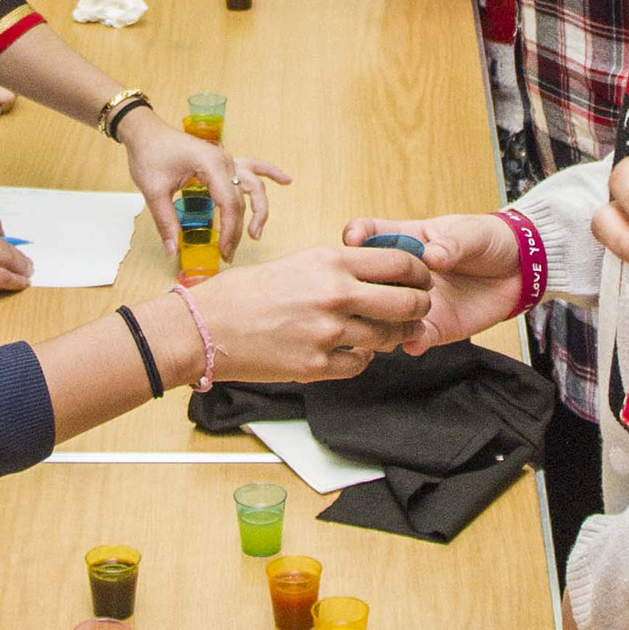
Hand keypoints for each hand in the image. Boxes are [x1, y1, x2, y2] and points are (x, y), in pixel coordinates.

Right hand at [0, 211, 32, 311]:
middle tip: (24, 261)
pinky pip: (6, 277)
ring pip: (10, 258)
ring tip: (27, 273)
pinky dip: (17, 281)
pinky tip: (22, 284)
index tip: (6, 241)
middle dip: (16, 253)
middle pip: (4, 243)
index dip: (3, 235)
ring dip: (21, 266)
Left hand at [123, 115, 285, 260]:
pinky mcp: (223, 161)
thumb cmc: (148, 155)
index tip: (223, 252)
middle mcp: (224, 161)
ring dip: (260, 208)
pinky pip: (253, 166)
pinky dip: (270, 173)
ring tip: (256, 233)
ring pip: (254, 185)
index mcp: (210, 165)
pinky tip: (286, 180)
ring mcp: (226, 159)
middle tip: (229, 253)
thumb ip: (166, 222)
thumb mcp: (154, 191)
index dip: (230, 231)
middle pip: (242, 200)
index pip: (230, 204)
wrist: (145, 132)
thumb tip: (173, 250)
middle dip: (239, 230)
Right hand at [198, 241, 433, 383]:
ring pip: (387, 338)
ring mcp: (327, 333)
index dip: (420, 273)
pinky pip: (359, 365)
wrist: (205, 327)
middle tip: (417, 310)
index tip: (423, 279)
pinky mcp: (316, 366)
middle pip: (407, 303)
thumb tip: (375, 275)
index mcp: (330, 262)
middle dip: (419, 308)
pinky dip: (361, 359)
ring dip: (392, 337)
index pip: (400, 263)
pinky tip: (351, 352)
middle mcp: (334, 295)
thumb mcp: (297, 263)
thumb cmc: (245, 293)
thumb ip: (338, 268)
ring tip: (386, 333)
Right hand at [346, 210, 520, 348]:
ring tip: (390, 320)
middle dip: (362, 287)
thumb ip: (452, 244)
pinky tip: (414, 341)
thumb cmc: (490, 240)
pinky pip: (414, 339)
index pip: (370, 234)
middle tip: (366, 290)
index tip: (352, 240)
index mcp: (406, 240)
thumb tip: (433, 257)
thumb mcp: (471, 232)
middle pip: (368, 281)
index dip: (356, 236)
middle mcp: (403, 275)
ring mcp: (416, 302)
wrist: (520, 269)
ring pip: (384, 315)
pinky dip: (410, 343)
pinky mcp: (434, 327)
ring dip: (382, 320)